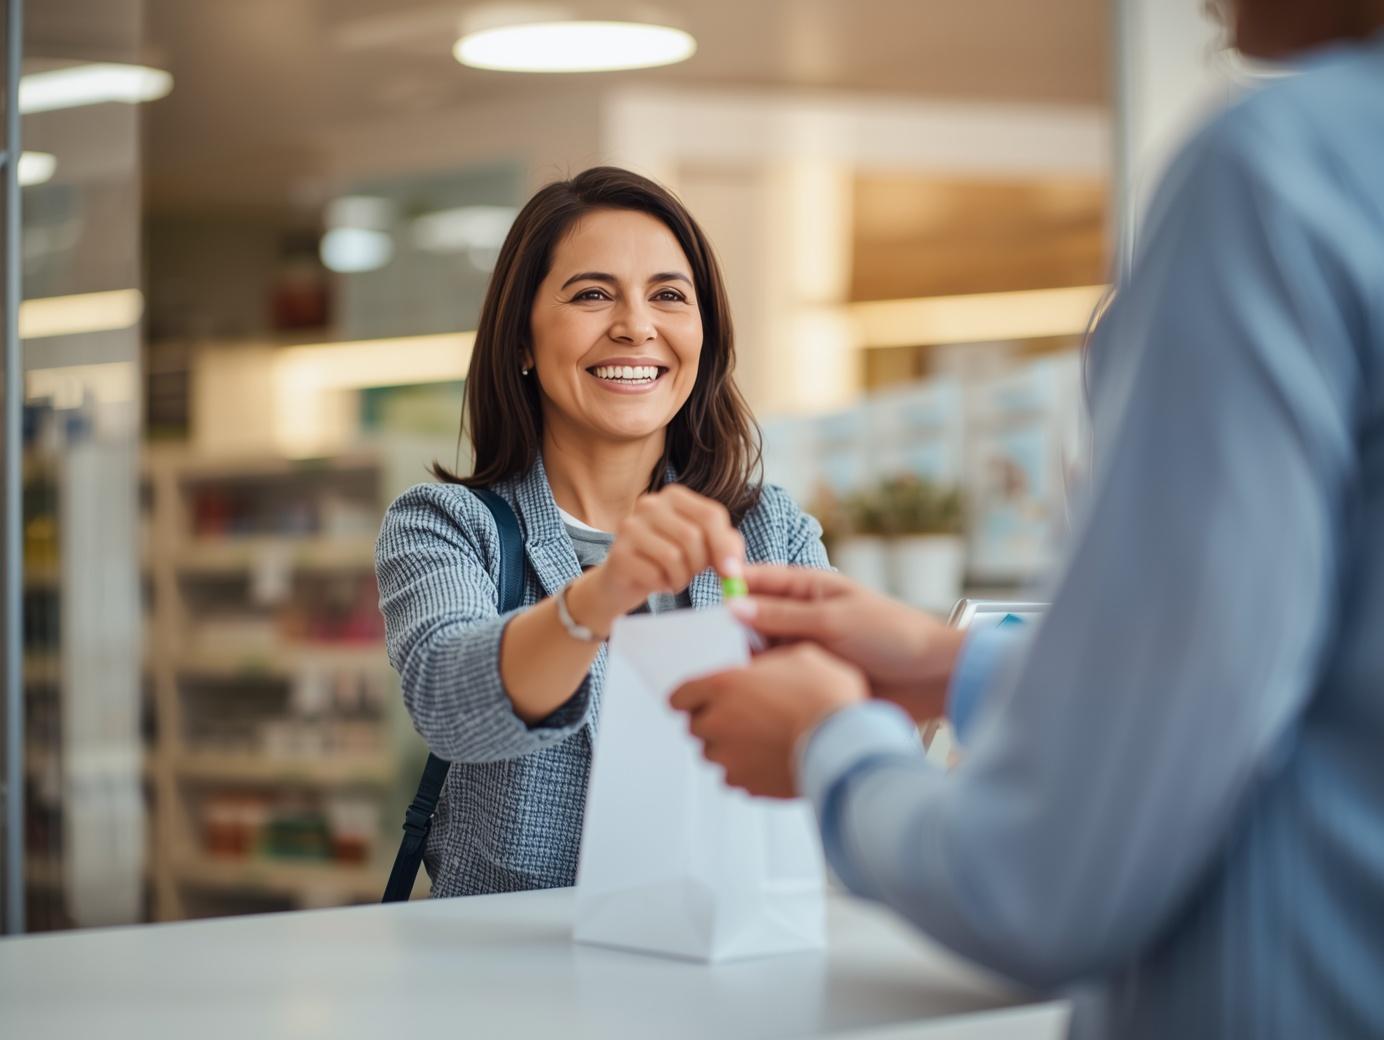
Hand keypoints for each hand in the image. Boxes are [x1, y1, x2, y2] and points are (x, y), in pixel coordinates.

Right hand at [570, 485, 745, 633]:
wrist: (626, 579)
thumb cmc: (669, 559)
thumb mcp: (703, 547)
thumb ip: (726, 546)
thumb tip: (733, 566)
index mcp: (674, 496)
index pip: (711, 515)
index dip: (725, 546)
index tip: (732, 572)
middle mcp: (649, 503)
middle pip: (692, 536)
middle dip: (699, 564)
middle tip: (691, 573)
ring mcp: (630, 526)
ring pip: (673, 556)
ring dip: (681, 577)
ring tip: (674, 578)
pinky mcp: (618, 553)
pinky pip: (655, 574)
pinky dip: (663, 585)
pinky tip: (658, 582)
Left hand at [669, 643, 866, 798]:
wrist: (844, 743)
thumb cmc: (826, 697)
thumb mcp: (800, 656)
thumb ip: (770, 660)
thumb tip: (766, 661)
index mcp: (723, 686)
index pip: (679, 696)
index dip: (691, 697)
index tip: (699, 699)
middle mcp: (718, 723)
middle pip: (696, 727)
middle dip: (715, 720)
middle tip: (744, 715)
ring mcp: (730, 758)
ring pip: (715, 755)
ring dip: (730, 747)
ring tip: (762, 738)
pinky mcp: (747, 784)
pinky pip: (736, 778)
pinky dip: (748, 771)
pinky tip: (771, 758)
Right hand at [727, 565, 965, 722]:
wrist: (931, 678)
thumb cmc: (894, 636)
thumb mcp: (833, 619)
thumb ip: (782, 616)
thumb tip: (735, 607)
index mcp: (810, 588)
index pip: (760, 580)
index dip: (732, 584)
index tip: (706, 593)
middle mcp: (803, 617)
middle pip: (754, 618)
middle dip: (731, 628)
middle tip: (704, 643)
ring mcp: (805, 649)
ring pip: (761, 651)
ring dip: (744, 659)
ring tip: (718, 668)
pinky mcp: (809, 679)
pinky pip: (776, 679)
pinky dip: (761, 683)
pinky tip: (744, 690)